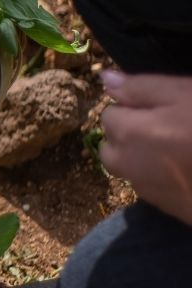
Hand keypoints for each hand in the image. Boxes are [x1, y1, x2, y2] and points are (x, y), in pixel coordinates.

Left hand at [100, 70, 191, 226]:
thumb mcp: (183, 94)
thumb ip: (140, 87)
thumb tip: (104, 78)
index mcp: (129, 133)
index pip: (109, 115)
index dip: (132, 107)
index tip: (159, 107)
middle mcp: (129, 165)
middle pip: (111, 146)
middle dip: (128, 135)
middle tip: (166, 126)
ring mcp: (148, 190)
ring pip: (129, 169)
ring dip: (140, 157)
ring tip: (177, 147)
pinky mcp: (168, 209)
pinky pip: (150, 187)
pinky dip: (159, 177)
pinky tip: (187, 169)